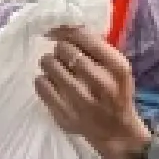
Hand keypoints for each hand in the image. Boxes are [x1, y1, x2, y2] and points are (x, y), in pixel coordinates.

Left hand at [37, 24, 151, 158]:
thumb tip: (64, 26)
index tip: (61, 33)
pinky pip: (41, 85)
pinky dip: (43, 80)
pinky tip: (52, 84)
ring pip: (49, 64)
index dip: (68, 32)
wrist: (116, 132)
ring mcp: (80, 100)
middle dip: (60, 49)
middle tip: (62, 56)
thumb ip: (97, 48)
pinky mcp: (64, 114)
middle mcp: (100, 82)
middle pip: (65, 49)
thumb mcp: (117, 68)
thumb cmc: (116, 93)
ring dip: (50, 62)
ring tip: (56, 68)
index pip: (85, 38)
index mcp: (117, 67)